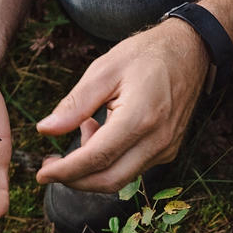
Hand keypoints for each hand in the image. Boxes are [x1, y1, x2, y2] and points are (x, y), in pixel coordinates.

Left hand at [35, 19, 208, 192]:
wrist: (190, 52)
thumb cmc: (145, 55)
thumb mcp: (104, 70)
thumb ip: (75, 104)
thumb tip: (45, 130)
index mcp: (140, 118)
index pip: (97, 158)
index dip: (66, 171)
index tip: (42, 174)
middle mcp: (157, 141)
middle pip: (109, 180)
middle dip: (75, 180)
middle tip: (51, 166)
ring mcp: (165, 149)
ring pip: (120, 177)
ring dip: (93, 166)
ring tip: (85, 128)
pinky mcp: (168, 151)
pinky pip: (133, 167)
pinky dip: (110, 160)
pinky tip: (103, 131)